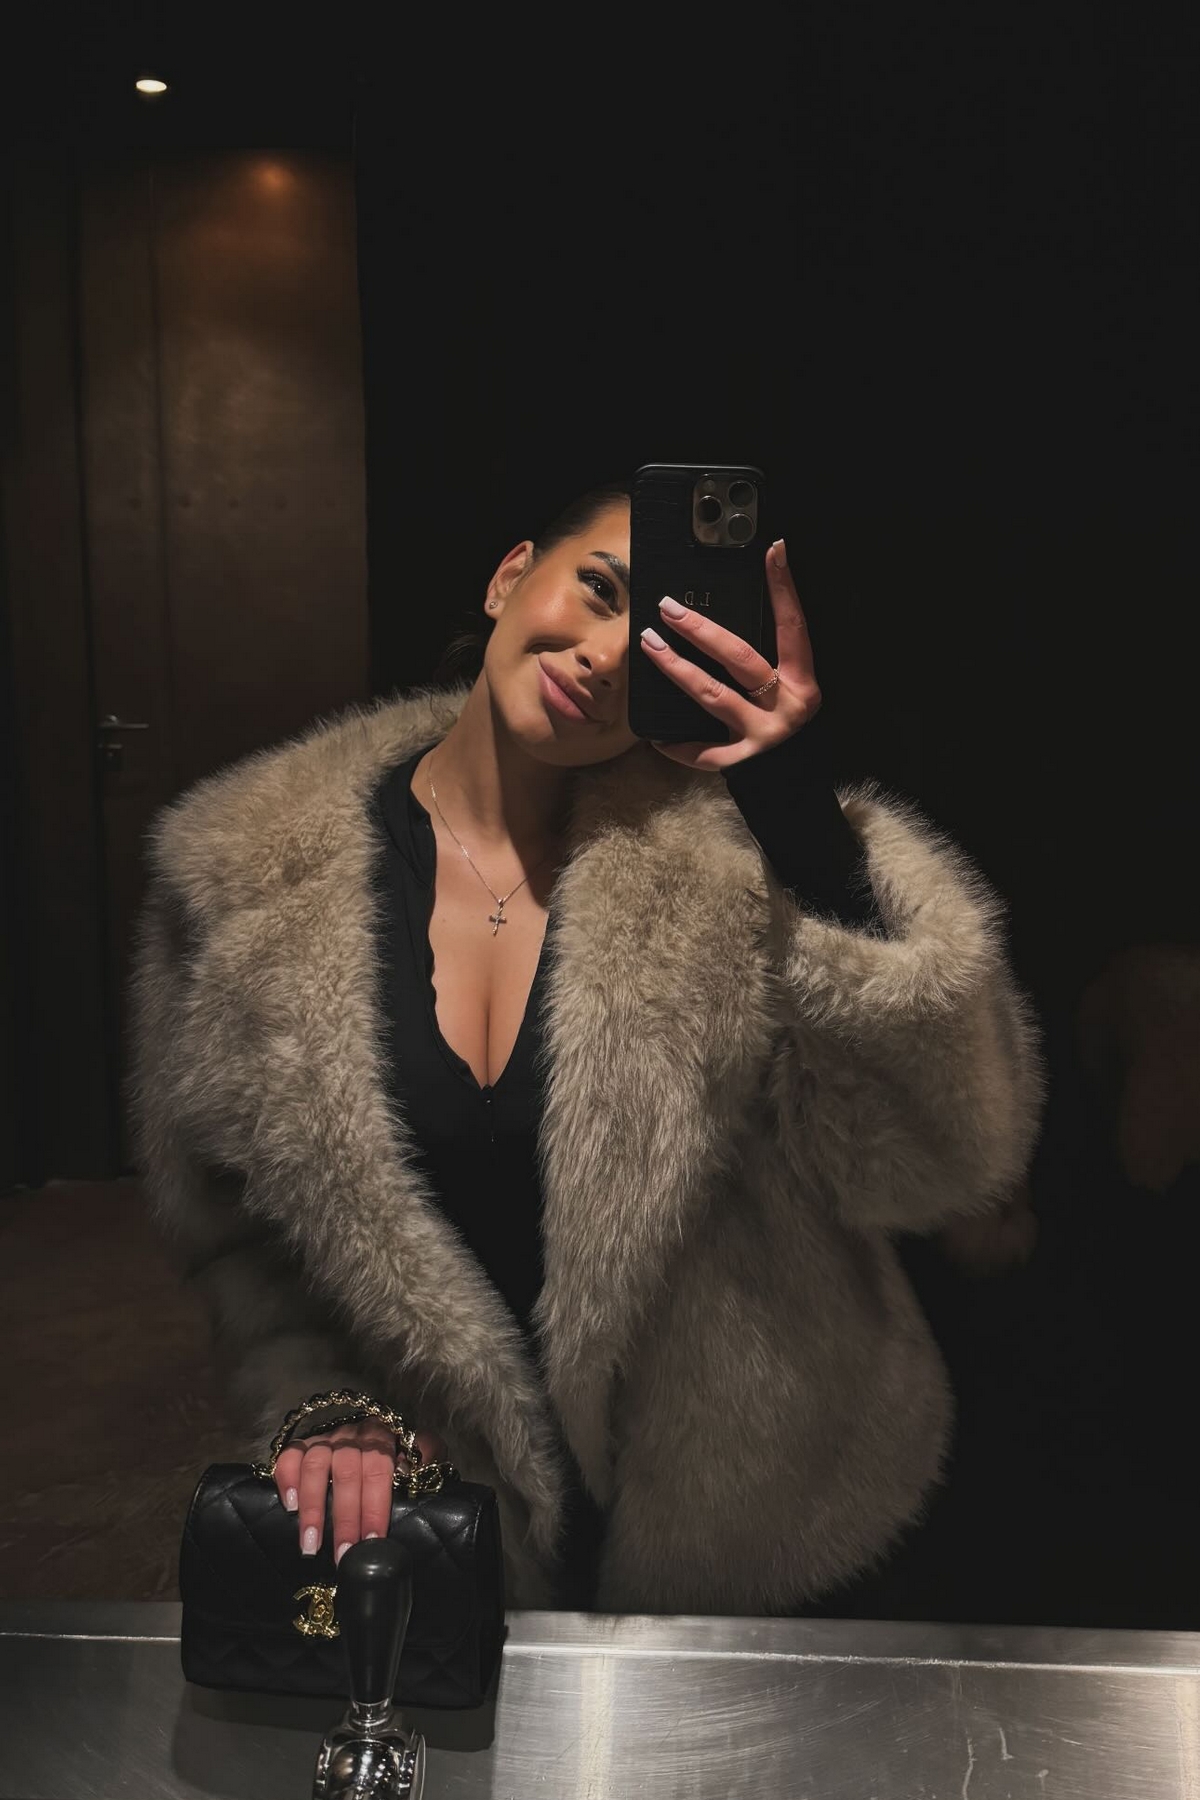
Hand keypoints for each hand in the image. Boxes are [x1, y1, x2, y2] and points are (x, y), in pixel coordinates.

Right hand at [274, 1417, 449, 1565]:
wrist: (376, 1433)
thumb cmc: (402, 1453)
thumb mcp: (423, 1453)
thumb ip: (429, 1457)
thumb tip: (415, 1476)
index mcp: (384, 1437)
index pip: (380, 1470)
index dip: (375, 1505)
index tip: (372, 1540)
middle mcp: (353, 1435)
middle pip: (348, 1472)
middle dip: (345, 1518)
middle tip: (343, 1554)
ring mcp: (327, 1439)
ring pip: (316, 1465)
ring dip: (313, 1507)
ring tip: (310, 1545)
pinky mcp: (304, 1445)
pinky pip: (290, 1454)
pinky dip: (287, 1478)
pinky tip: (291, 1506)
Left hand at [639, 537, 820, 772]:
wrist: (798, 787)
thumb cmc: (788, 727)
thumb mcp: (791, 689)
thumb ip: (772, 659)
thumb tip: (733, 612)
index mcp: (803, 681)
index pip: (793, 626)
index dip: (784, 588)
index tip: (773, 550)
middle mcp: (786, 706)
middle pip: (739, 658)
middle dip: (700, 629)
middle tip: (668, 607)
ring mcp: (762, 735)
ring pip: (713, 696)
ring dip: (677, 668)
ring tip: (650, 644)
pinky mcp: (742, 763)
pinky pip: (703, 752)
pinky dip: (677, 745)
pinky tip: (654, 735)